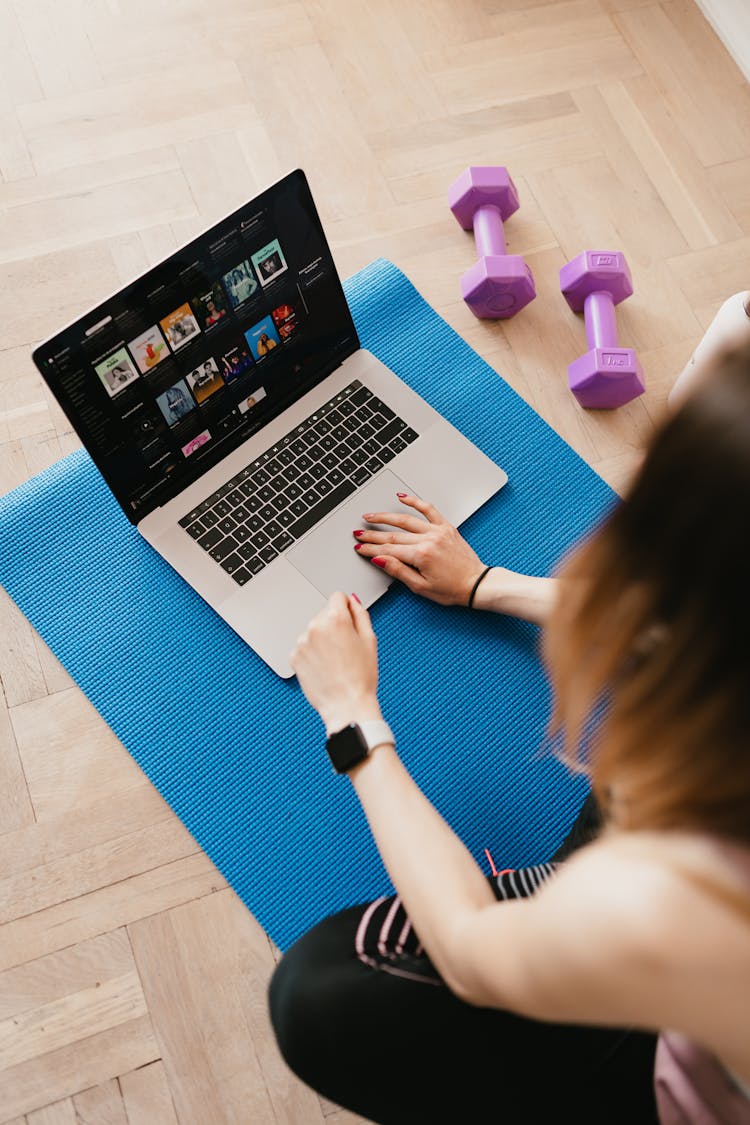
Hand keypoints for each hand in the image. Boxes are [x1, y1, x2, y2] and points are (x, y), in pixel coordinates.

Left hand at [291, 592, 381, 733]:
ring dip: (322, 640)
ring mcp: (302, 642)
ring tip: (335, 661)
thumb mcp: (370, 640)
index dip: (347, 609)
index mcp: (336, 619)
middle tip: (346, 649)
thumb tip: (352, 600)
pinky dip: (312, 654)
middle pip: (324, 614)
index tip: (350, 623)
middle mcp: (315, 627)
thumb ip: (360, 614)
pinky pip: (304, 647)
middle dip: (334, 626)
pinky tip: (324, 667)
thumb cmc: (361, 677)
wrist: (346, 706)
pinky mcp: (294, 657)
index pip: (338, 597)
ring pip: (314, 631)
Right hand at [353, 493, 485, 605]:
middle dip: (372, 535)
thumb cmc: (452, 589)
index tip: (359, 547)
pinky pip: (429, 510)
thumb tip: (379, 559)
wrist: (476, 584)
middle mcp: (429, 540)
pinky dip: (415, 502)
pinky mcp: (446, 527)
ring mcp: (438, 531)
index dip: (370, 549)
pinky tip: (402, 497)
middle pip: (393, 535)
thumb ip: (398, 571)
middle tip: (358, 533)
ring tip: (371, 516)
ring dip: (385, 517)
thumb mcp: (421, 587)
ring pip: (406, 520)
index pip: (388, 550)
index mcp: (421, 556)